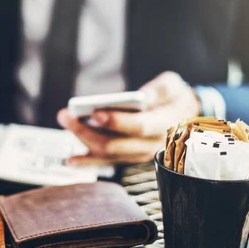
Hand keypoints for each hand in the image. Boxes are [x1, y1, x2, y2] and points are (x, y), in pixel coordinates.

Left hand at [57, 71, 200, 165]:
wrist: (184, 118)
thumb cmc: (175, 98)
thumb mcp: (173, 86)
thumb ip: (159, 90)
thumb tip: (142, 96)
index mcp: (164, 125)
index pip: (139, 127)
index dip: (116, 121)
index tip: (95, 113)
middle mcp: (150, 145)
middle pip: (114, 144)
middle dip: (86, 130)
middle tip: (66, 115)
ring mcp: (138, 155)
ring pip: (107, 154)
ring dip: (82, 141)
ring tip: (64, 122)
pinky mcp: (128, 157)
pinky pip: (106, 161)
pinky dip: (88, 161)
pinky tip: (70, 160)